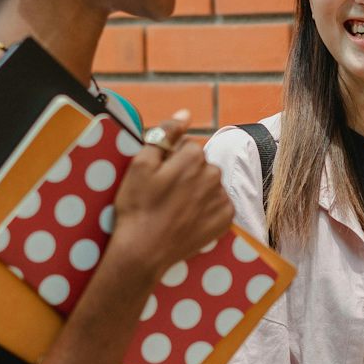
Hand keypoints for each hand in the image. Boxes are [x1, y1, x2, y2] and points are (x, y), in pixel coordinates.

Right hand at [105, 110, 233, 279]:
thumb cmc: (138, 205)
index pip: (187, 147)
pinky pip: (218, 204)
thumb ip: (165, 134)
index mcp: (194, 157)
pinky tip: (188, 218)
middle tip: (165, 195)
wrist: (144, 250)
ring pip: (210, 184)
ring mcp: (221, 198)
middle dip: (187, 174)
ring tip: (176, 208)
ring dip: (197, 191)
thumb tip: (185, 113)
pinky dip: (206, 209)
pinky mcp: (226, 219)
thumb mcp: (141, 164)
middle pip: (201, 165)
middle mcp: (214, 174)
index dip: (170, 160)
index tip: (159, 178)